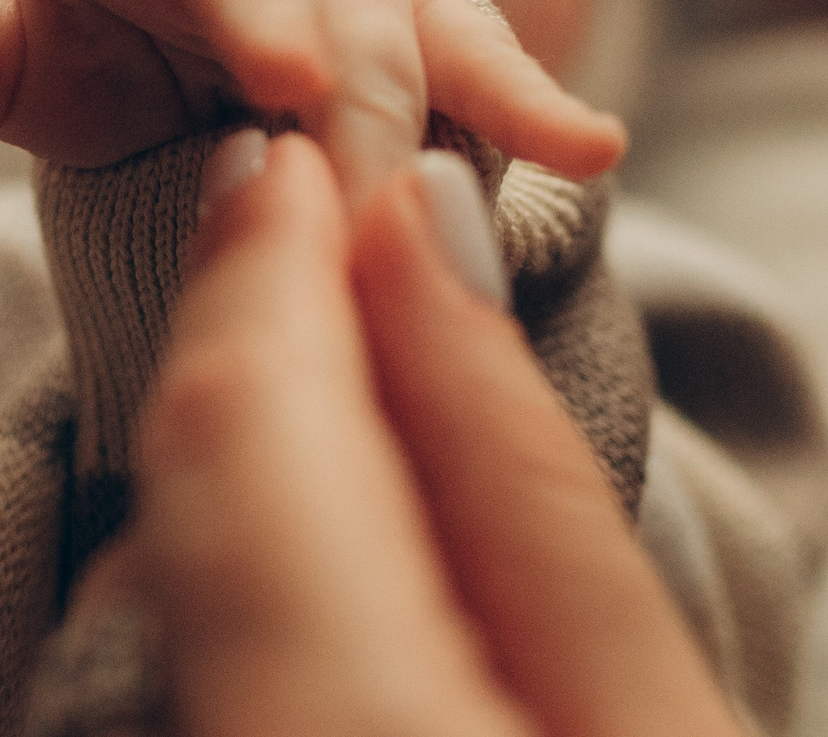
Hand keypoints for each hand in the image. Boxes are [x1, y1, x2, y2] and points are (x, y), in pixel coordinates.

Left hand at [0, 0, 620, 195]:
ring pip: (379, 35)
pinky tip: (588, 143)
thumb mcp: (8, 63)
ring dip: (383, 115)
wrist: (214, 84)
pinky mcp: (436, 39)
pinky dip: (531, 102)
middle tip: (288, 95)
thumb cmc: (102, 53)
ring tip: (384, 197)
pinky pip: (481, 66)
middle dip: (282, 22)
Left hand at [68, 131, 738, 735]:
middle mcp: (236, 723)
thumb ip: (505, 450)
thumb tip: (413, 215)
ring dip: (241, 396)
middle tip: (288, 179)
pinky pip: (206, 610)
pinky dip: (252, 501)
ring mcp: (209, 734)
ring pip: (187, 536)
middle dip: (240, 308)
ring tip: (310, 289)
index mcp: (342, 696)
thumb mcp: (640, 688)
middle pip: (200, 466)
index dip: (269, 259)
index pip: (253, 408)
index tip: (297, 149)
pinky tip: (315, 444)